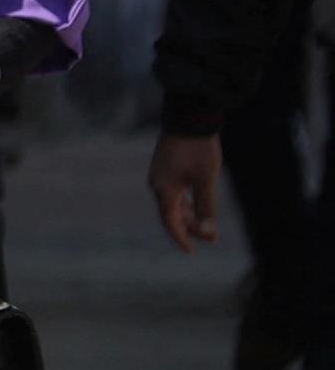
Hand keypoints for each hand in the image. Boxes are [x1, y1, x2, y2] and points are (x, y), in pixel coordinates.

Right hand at [150, 129, 223, 251]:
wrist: (189, 118)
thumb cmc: (198, 149)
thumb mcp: (206, 180)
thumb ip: (206, 207)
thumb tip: (209, 234)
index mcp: (164, 189)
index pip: (171, 222)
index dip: (182, 238)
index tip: (191, 251)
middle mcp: (158, 184)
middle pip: (172, 213)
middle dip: (190, 227)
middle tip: (210, 236)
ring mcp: (160, 175)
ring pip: (174, 203)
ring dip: (189, 214)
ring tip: (207, 223)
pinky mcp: (166, 168)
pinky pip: (174, 192)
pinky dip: (186, 202)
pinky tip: (197, 204)